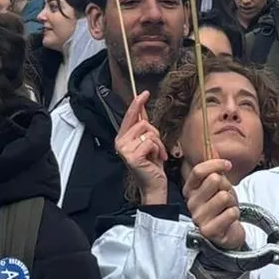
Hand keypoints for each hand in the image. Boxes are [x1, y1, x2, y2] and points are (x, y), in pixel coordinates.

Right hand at [117, 91, 168, 205]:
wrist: (153, 185)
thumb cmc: (151, 165)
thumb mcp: (148, 142)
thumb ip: (144, 127)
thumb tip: (142, 107)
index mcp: (123, 138)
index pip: (130, 116)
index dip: (137, 104)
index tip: (145, 93)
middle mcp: (120, 142)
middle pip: (143, 123)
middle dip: (155, 134)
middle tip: (156, 148)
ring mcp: (124, 150)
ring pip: (148, 132)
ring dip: (158, 144)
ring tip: (156, 155)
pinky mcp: (132, 156)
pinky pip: (150, 142)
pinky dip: (158, 150)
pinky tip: (155, 159)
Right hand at [183, 157, 245, 251]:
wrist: (228, 231)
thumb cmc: (222, 207)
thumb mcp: (218, 186)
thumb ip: (214, 170)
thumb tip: (211, 148)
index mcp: (190, 190)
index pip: (199, 170)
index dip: (216, 164)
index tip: (227, 165)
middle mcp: (190, 204)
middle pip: (214, 180)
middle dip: (226, 186)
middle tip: (226, 197)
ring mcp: (198, 218)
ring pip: (224, 196)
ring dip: (231, 202)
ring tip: (226, 209)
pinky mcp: (209, 231)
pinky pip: (231, 213)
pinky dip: (235, 214)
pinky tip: (228, 220)